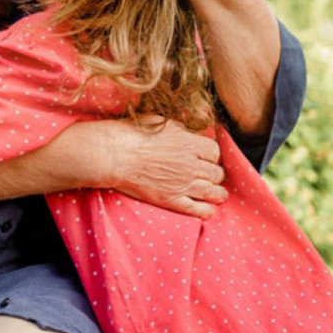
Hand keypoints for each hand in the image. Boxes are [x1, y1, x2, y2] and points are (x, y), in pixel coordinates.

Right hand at [103, 116, 227, 219]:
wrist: (114, 155)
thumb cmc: (132, 135)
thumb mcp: (160, 122)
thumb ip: (180, 129)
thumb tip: (190, 133)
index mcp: (190, 143)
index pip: (214, 151)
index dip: (211, 154)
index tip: (205, 157)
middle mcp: (191, 165)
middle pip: (217, 173)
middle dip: (214, 173)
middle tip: (208, 174)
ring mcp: (183, 184)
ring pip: (213, 192)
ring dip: (217, 193)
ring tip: (216, 194)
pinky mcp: (171, 200)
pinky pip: (198, 210)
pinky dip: (206, 210)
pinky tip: (206, 209)